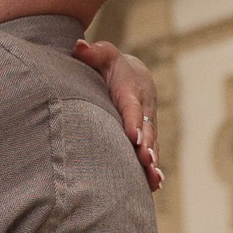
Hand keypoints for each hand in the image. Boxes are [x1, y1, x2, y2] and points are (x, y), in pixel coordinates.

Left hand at [75, 40, 162, 189]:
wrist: (132, 74)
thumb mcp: (104, 55)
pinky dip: (153, 168)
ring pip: (151, 144)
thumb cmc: (110, 66)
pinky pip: (150, 152)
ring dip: (153, 162)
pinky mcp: (145, 137)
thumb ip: (92, 53)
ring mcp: (146, 124)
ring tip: (153, 179)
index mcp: (131, 90)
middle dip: (147, 145)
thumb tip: (78, 47)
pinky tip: (154, 185)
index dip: (134, 121)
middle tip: (145, 160)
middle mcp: (143, 109)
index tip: (133, 136)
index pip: (132, 107)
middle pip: (146, 129)